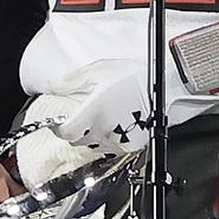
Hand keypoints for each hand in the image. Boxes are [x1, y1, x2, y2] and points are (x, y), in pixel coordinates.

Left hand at [52, 58, 218, 155]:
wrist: (165, 85)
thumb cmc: (135, 75)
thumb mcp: (99, 70)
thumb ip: (73, 80)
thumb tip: (53, 86)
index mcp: (94, 112)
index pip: (66, 133)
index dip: (58, 128)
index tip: (58, 122)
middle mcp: (105, 129)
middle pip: (79, 140)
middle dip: (77, 130)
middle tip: (82, 116)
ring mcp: (119, 140)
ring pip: (95, 146)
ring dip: (92, 136)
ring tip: (100, 120)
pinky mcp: (132, 145)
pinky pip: (113, 148)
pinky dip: (109, 140)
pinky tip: (115, 125)